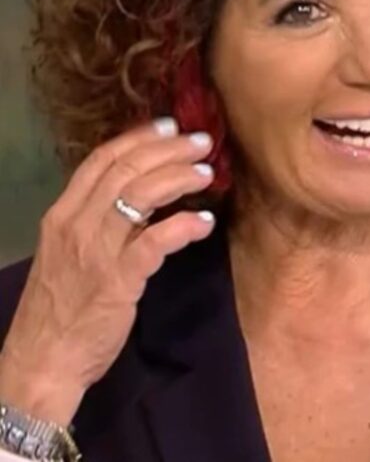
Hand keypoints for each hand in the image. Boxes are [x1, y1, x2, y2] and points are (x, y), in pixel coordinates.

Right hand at [0, 117, 216, 425]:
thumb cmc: (61, 309)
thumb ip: (98, 224)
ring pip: (140, 195)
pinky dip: (184, 226)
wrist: (44, 360)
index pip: (100, 160)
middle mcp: (75, 225)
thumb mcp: (69, 255)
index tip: (169, 126)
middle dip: (168, 150)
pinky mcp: (118, 280)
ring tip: (207, 173)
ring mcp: (96, 251)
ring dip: (179, 178)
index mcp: (61, 215)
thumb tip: (141, 196)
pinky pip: (156, 241)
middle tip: (202, 142)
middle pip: (125, 170)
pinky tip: (205, 223)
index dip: (138, 138)